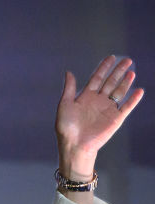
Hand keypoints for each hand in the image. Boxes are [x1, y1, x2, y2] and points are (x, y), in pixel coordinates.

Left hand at [56, 55, 143, 179]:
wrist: (74, 145)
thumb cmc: (66, 127)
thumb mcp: (65, 105)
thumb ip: (69, 89)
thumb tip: (68, 72)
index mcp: (86, 97)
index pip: (97, 78)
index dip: (104, 68)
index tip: (111, 58)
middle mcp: (98, 101)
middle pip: (111, 82)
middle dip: (118, 71)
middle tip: (127, 61)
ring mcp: (107, 109)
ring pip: (119, 92)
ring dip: (125, 82)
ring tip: (131, 72)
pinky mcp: (115, 119)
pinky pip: (126, 107)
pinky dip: (133, 99)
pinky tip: (139, 90)